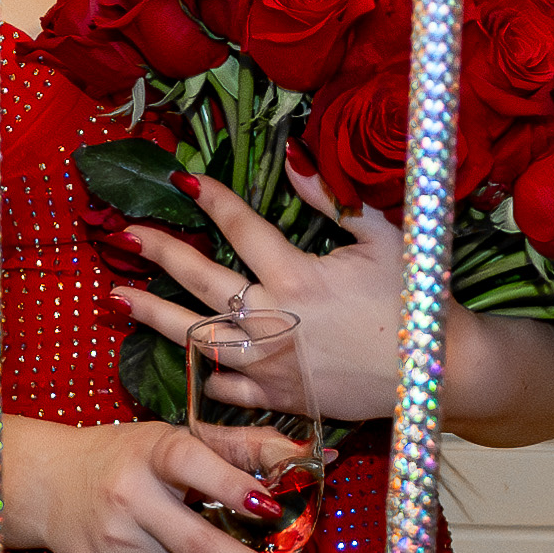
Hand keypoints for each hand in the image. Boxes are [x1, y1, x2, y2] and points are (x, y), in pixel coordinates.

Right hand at [1, 416, 317, 552]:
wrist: (47, 485)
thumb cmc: (127, 457)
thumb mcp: (178, 438)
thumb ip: (247, 447)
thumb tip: (320, 458)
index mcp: (150, 451)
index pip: (192, 464)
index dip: (232, 485)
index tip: (270, 508)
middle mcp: (129, 496)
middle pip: (199, 543)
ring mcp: (116, 541)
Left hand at [107, 173, 407, 422]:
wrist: (437, 370)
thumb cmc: (414, 297)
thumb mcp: (380, 236)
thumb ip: (331, 198)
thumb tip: (294, 155)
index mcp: (298, 276)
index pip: (241, 229)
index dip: (211, 200)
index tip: (182, 181)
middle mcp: (275, 320)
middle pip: (201, 281)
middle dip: (159, 254)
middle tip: (125, 235)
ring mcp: (272, 363)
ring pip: (197, 337)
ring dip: (154, 316)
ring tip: (116, 298)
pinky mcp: (280, 397)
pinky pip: (226, 388)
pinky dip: (204, 374)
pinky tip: (182, 360)